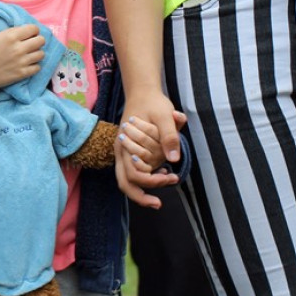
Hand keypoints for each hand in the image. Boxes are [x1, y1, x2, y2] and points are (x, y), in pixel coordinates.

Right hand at [0, 25, 44, 106]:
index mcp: (11, 37)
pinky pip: (38, 67)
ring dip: (37, 53)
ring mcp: (21, 62)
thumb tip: (28, 30)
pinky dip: (34, 65)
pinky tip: (27, 64)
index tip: (31, 34)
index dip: (34, 31)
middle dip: (38, 41)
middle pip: (41, 40)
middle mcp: (18, 48)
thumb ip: (13, 32)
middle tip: (32, 44)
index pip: (34, 28)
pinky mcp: (22, 73)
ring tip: (30, 55)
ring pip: (41, 54)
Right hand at [114, 90, 184, 208]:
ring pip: (127, 181)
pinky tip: (163, 173)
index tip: (171, 177)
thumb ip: (169, 136)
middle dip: (141, 196)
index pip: (134, 174)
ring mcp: (124, 154)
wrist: (142, 92)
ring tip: (163, 188)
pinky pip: (133, 173)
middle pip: (125, 184)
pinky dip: (146, 179)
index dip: (152, 182)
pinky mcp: (130, 153)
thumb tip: (174, 160)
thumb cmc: (153, 103)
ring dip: (143, 189)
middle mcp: (121, 152)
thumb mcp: (164, 115)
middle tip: (158, 203)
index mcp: (125, 144)